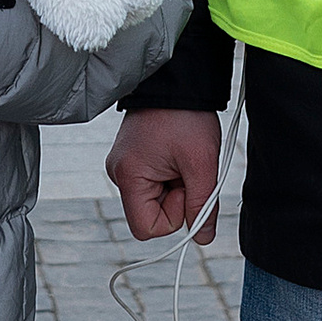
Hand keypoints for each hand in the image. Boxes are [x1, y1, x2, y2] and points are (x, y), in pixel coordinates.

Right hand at [108, 107, 221, 240]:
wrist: (177, 81)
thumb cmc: (186, 117)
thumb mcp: (201, 163)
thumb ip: (202, 205)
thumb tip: (203, 238)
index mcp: (128, 177)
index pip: (147, 228)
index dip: (174, 215)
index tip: (186, 186)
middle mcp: (118, 174)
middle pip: (152, 214)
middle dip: (177, 197)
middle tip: (187, 167)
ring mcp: (124, 167)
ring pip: (155, 199)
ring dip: (176, 185)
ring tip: (183, 157)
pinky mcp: (133, 161)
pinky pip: (154, 184)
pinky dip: (171, 176)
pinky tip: (177, 155)